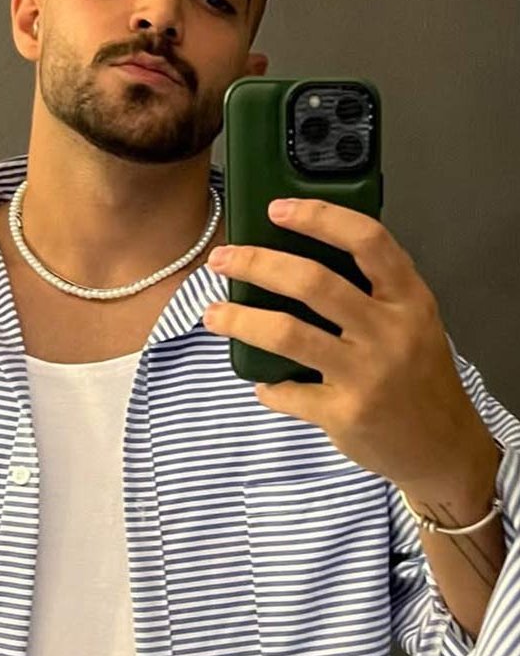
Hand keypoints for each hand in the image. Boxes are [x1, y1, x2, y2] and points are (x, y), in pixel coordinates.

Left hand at [202, 198, 497, 506]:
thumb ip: (371, 289)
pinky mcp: (346, 414)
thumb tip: (297, 256)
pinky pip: (288, 391)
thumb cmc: (419, 374)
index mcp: (408, 298)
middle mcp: (390, 332)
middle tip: (222, 259)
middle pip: (313, 282)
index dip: (318, 217)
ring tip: (212, 314)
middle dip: (256, 264)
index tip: (277, 209)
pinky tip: (263, 383)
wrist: (444, 447)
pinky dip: (268, 386)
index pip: (366, 240)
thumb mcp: (412, 320)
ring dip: (239, 320)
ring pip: (287, 333)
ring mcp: (367, 374)